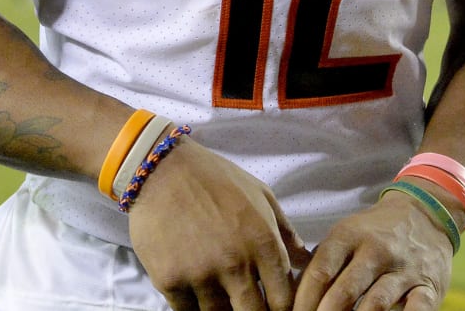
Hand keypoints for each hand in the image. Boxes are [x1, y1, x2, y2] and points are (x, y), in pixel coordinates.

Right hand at [130, 138, 311, 310]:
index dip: (281, 309)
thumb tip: (304, 261)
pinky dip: (192, 307)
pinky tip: (195, 291)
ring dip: (221, 309)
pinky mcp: (169, 281)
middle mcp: (235, 263)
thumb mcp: (260, 194)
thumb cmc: (214, 178)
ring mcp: (201, 275)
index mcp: (263, 243)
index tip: (272, 305)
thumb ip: (285, 232)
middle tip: (246, 303)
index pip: (283, 301)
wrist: (160, 168)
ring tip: (219, 293)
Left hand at [293, 192, 452, 310]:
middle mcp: (376, 250)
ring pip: (376, 302)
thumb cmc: (374, 234)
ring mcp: (404, 268)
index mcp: (349, 236)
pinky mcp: (428, 286)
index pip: (319, 272)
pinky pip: (418, 309)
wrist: (425, 214)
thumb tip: (292, 298)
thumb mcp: (345, 236)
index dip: (303, 301)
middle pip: (344, 291)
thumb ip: (321, 264)